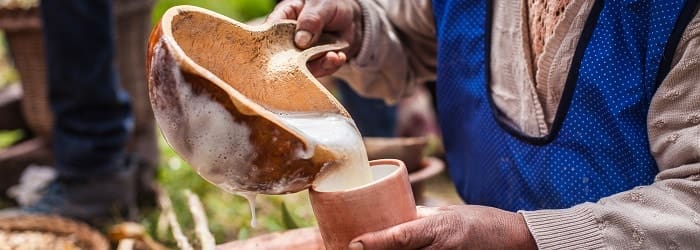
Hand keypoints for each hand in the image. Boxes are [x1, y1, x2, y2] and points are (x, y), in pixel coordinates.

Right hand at [267, 0, 362, 76]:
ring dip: (320, 65)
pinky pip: (320, 70)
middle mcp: (288, 40)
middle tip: (317, 57)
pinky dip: (331, 66)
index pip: (270, 32)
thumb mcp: (321, 5)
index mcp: (283, 19)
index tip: (284, 54)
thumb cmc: (329, 4)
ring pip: (303, 67)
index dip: (272, 45)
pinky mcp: (315, 63)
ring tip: (333, 56)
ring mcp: (301, 54)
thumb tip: (300, 41)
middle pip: (284, 57)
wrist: (350, 18)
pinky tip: (339, 57)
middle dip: (300, 62)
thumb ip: (311, 19)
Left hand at [349, 205, 536, 248]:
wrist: (514, 239)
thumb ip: (419, 218)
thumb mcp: (447, 214)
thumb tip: (391, 218)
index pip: (401, 236)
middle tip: (355, 248)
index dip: (376, 242)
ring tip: (369, 248)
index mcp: (438, 228)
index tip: (354, 243)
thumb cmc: (481, 223)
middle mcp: (441, 248)